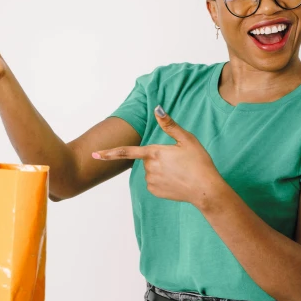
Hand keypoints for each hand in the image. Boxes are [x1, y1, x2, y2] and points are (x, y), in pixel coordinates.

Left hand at [92, 105, 223, 206]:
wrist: (205, 190)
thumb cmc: (199, 162)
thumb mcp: (187, 139)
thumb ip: (169, 124)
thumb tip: (157, 108)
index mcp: (154, 152)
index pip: (126, 152)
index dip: (109, 153)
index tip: (94, 154)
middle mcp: (149, 167)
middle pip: (146, 159)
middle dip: (157, 158)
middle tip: (178, 161)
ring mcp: (150, 181)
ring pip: (150, 171)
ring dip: (160, 169)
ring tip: (179, 171)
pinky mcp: (154, 191)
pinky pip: (153, 182)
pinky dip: (162, 180)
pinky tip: (175, 181)